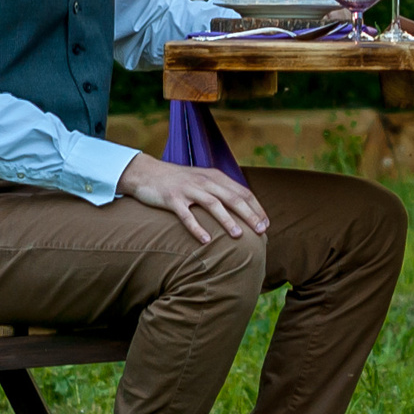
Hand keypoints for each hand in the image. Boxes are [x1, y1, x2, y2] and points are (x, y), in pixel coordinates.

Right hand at [116, 151, 267, 244]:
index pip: (243, 192)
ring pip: (213, 205)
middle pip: (232, 198)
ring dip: (227, 221)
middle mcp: (205, 182)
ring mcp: (188, 189)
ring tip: (238, 236)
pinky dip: (196, 227)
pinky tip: (205, 240)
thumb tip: (241, 209)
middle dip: (249, 215)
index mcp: (216, 177)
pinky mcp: (172, 199)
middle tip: (260, 231)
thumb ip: (220, 191)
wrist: (147, 173)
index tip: (266, 224)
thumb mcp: (203, 180)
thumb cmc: (179, 181)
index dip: (256, 208)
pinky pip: (186, 215)